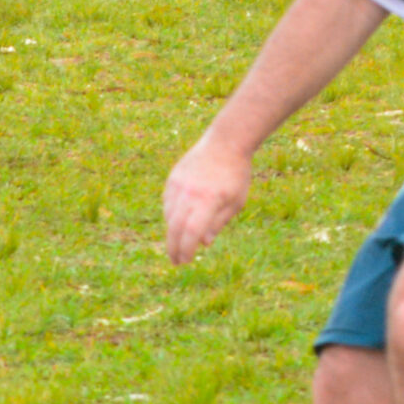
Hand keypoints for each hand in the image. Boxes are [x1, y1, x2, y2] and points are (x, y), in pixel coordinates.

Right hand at [164, 131, 254, 265]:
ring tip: (178, 244)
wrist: (225, 142)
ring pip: (168, 215)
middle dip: (173, 247)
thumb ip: (218, 223)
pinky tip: (177, 223)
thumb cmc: (235, 175)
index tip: (185, 261)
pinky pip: (167, 202)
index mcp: (209, 200)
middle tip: (176, 261)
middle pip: (175, 226)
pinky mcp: (173, 178)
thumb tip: (203, 242)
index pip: (192, 231)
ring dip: (172, 232)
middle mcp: (190, 193)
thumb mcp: (235, 203)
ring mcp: (179, 184)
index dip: (186, 249)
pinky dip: (170, 216)